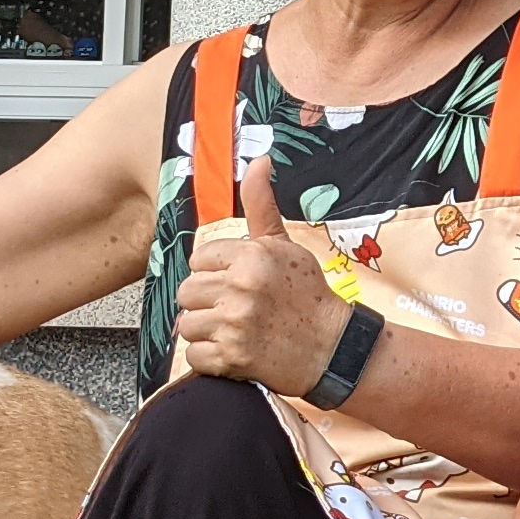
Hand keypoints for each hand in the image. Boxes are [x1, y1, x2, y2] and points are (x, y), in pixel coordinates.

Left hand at [176, 158, 355, 390]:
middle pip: (187, 292)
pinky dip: (209, 359)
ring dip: (206, 331)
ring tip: (234, 330)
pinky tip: (233, 351)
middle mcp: (240, 287)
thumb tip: (259, 160)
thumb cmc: (307, 294)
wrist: (332, 348)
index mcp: (251, 256)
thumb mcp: (286, 245)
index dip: (215, 272)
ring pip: (187, 324)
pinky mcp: (231, 358)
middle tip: (234, 309)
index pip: (199, 260)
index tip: (236, 283)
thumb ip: (261, 205)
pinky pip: (193, 356)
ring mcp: (234, 324)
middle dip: (206, 302)